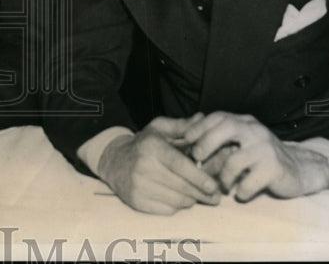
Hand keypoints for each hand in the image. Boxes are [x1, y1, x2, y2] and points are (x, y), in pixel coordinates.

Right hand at [97, 114, 221, 214]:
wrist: (114, 162)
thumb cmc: (144, 145)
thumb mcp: (160, 129)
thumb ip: (182, 126)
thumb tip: (202, 119)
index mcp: (151, 147)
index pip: (180, 165)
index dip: (199, 178)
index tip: (214, 186)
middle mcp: (143, 167)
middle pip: (182, 186)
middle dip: (202, 193)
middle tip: (214, 196)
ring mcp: (138, 186)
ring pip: (177, 200)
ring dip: (191, 199)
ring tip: (194, 194)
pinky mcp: (136, 202)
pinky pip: (167, 210)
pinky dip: (177, 205)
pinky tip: (176, 197)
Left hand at [182, 111, 328, 199]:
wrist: (299, 170)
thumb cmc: (261, 159)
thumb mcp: (242, 144)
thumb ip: (221, 142)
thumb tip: (190, 147)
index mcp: (245, 123)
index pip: (219, 116)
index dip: (200, 126)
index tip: (186, 139)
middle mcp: (255, 131)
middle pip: (227, 128)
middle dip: (206, 142)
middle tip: (197, 158)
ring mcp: (266, 149)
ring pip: (234, 160)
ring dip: (223, 177)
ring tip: (223, 186)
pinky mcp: (274, 169)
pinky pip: (249, 182)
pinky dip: (241, 191)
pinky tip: (240, 195)